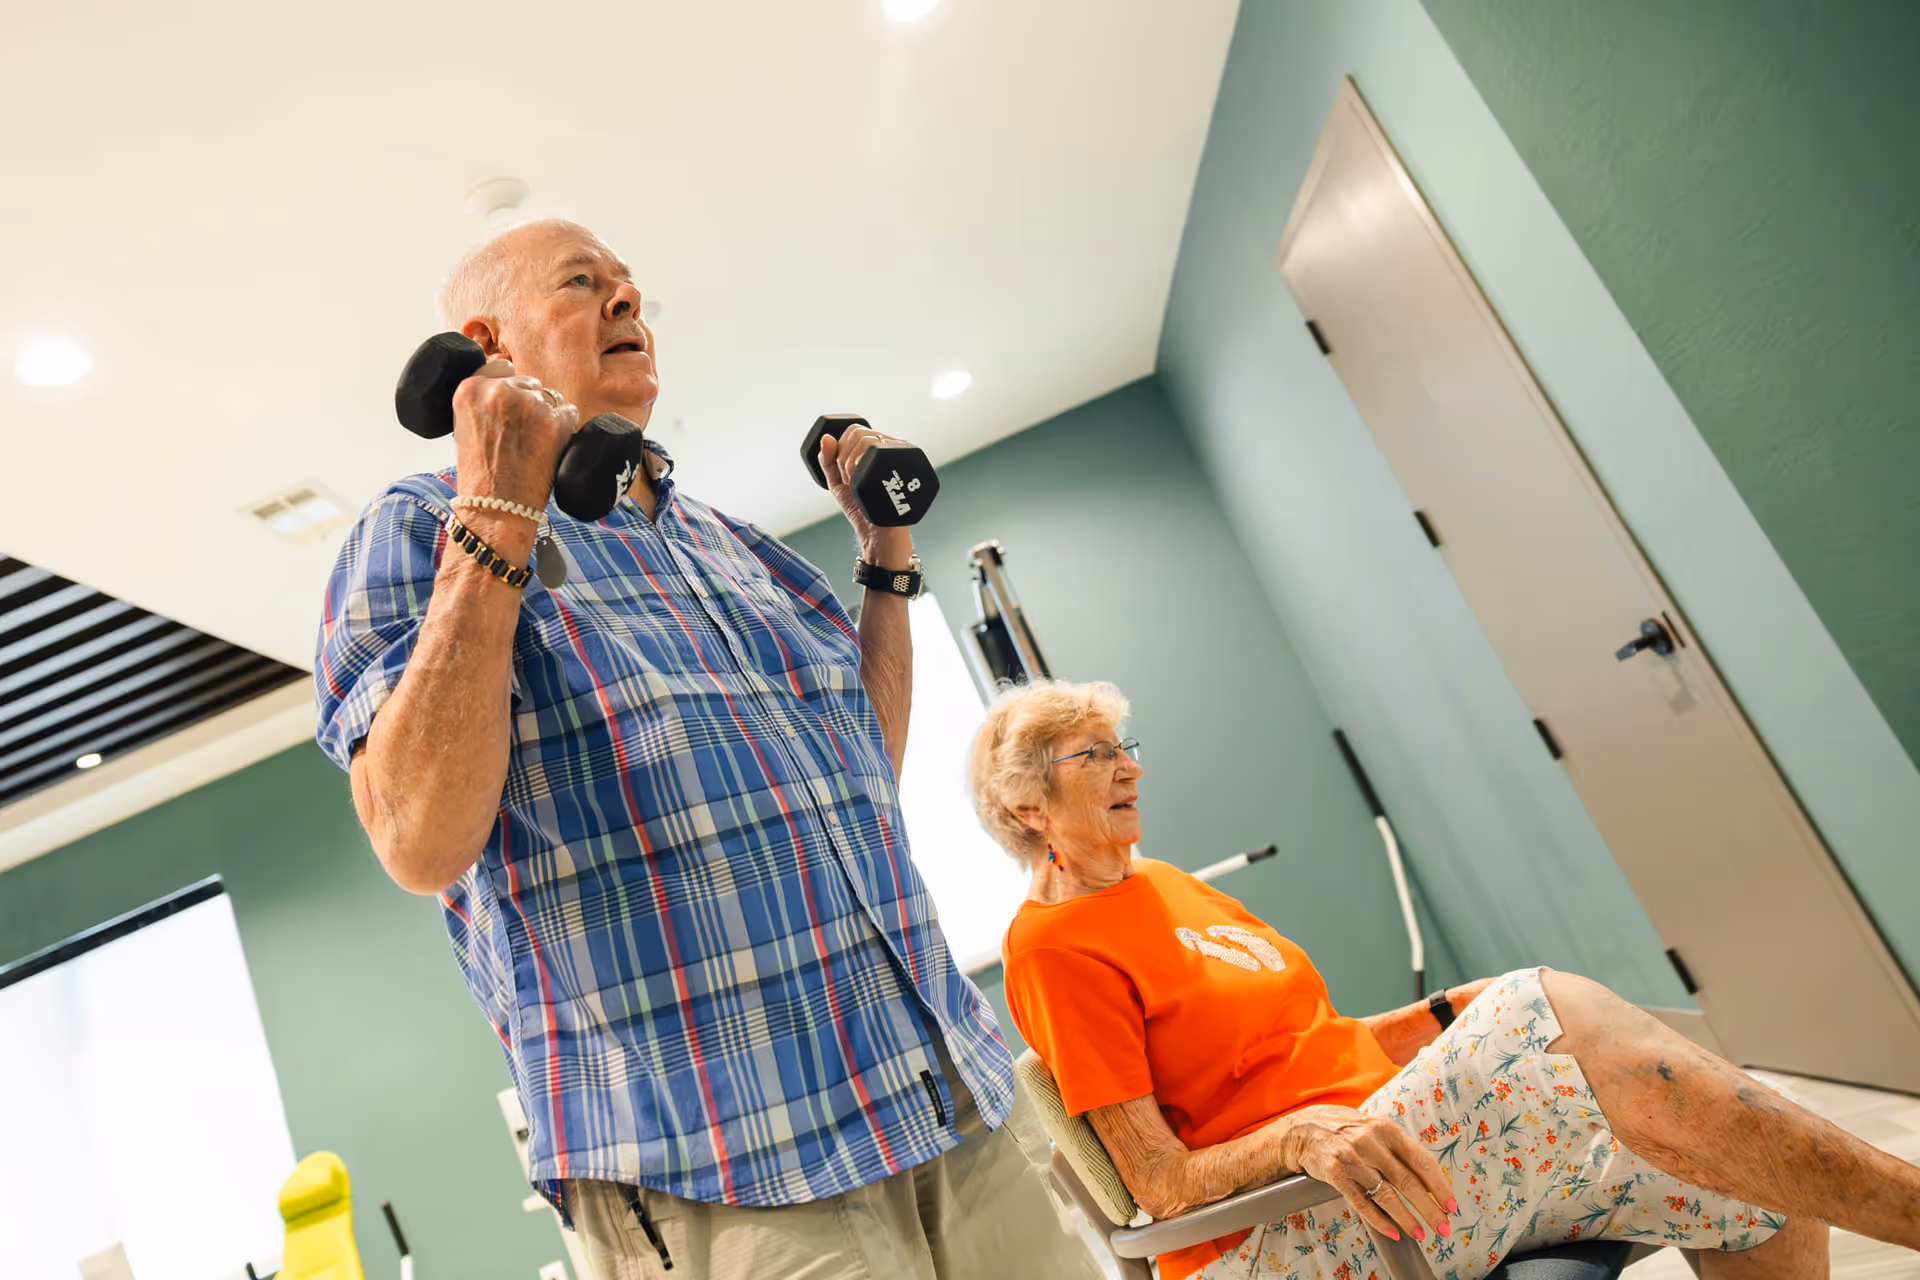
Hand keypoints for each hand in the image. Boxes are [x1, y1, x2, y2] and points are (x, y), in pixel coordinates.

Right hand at [451, 356, 580, 511]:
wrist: (496, 506)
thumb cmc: (480, 472)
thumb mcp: (464, 426)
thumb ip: (482, 400)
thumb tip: (506, 383)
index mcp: (471, 389)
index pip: (500, 367)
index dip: (509, 386)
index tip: (511, 403)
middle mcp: (500, 391)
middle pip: (527, 382)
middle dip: (527, 403)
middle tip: (521, 432)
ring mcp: (530, 404)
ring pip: (549, 396)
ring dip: (546, 415)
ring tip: (532, 444)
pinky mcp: (555, 421)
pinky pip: (569, 412)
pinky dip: (564, 427)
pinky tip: (549, 446)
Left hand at [817, 428, 912, 568]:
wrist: (879, 535)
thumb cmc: (862, 510)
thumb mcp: (838, 483)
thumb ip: (828, 460)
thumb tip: (826, 438)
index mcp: (877, 448)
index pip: (855, 430)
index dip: (841, 449)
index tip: (844, 474)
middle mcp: (891, 449)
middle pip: (859, 433)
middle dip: (844, 459)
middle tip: (850, 481)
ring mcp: (900, 457)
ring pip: (867, 442)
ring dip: (852, 466)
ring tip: (859, 486)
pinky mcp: (906, 468)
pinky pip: (877, 456)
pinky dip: (863, 471)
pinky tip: (867, 486)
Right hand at [1279, 1105, 1454, 1243]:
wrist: (1304, 1129)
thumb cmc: (1345, 1129)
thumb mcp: (1375, 1128)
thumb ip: (1399, 1149)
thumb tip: (1430, 1180)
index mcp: (1387, 1129)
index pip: (1422, 1160)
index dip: (1439, 1186)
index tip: (1451, 1205)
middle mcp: (1371, 1143)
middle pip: (1408, 1182)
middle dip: (1430, 1209)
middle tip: (1443, 1227)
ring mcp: (1353, 1159)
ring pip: (1387, 1196)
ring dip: (1407, 1219)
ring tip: (1420, 1233)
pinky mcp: (1336, 1175)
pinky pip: (1362, 1203)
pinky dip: (1379, 1220)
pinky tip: (1392, 1232)